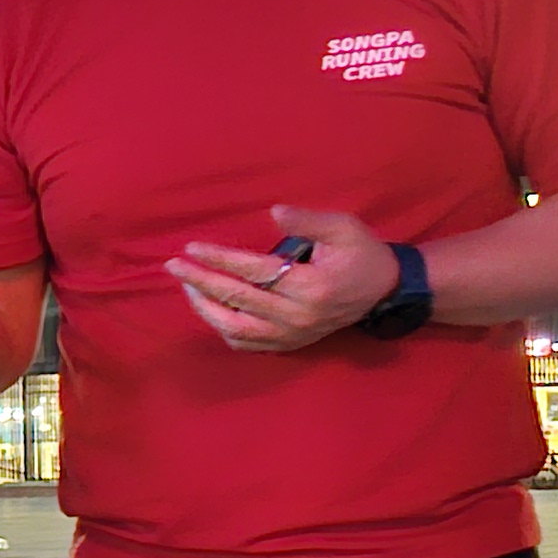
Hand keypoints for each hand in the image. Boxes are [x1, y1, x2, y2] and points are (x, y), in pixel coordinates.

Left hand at [168, 205, 390, 353]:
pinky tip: (209, 308)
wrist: (384, 291)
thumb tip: (273, 212)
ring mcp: (292, 335)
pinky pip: (245, 343)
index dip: (220, 259)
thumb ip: (308, 220)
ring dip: (205, 308)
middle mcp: (298, 316)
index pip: (254, 272)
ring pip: (235, 328)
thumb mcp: (344, 228)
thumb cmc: (362, 254)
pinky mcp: (288, 345)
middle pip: (237, 300)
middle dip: (201, 281)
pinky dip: (223, 327)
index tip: (192, 248)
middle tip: (174, 265)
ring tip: (188, 285)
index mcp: (311, 286)